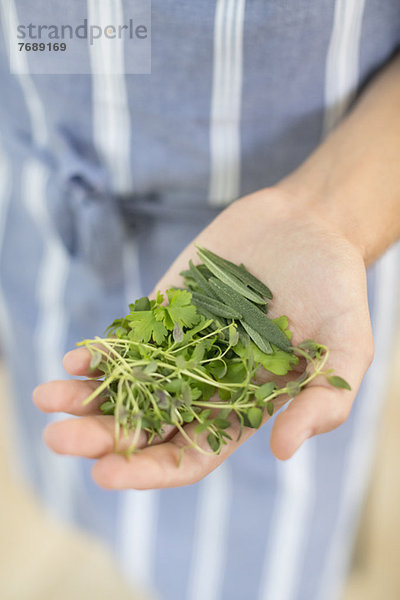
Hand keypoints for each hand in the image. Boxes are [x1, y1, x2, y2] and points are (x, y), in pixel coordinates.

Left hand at [33, 187, 372, 488]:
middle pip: (145, 424)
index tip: (108, 472)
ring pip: (125, 383)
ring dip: (85, 396)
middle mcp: (205, 383)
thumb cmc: (336, 288)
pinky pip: (127, 337)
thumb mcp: (347, 347)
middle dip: (101, 436)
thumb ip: (324, 400)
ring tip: (47, 397)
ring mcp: (181, 345)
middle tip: (59, 439)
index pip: (189, 454)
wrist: (309, 225)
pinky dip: (100, 352)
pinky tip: (77, 359)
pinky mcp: (166, 308)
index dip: (150, 468)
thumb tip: (281, 451)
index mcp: (242, 406)